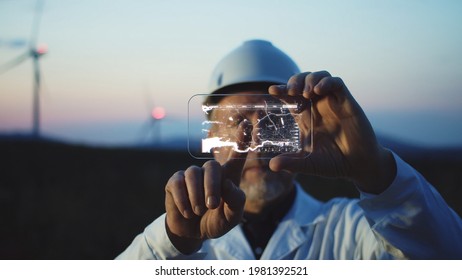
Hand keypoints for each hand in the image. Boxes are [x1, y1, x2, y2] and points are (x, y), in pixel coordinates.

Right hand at [164, 121, 249, 253]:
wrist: (193, 234)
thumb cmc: (216, 221)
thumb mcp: (231, 218)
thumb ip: (236, 202)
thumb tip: (228, 184)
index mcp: (228, 178)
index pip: (237, 156)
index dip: (241, 140)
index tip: (246, 124)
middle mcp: (210, 172)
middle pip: (212, 166)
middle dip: (212, 187)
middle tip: (212, 206)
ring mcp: (191, 175)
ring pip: (193, 174)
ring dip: (196, 196)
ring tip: (198, 211)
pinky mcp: (175, 181)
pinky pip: (178, 184)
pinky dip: (183, 200)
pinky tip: (187, 211)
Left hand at [268, 71, 395, 193]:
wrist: (358, 166)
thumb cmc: (333, 163)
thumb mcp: (308, 164)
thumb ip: (291, 163)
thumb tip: (272, 166)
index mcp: (305, 116)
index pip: (290, 96)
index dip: (281, 90)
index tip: (272, 91)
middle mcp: (317, 106)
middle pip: (303, 81)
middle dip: (294, 81)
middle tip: (290, 91)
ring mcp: (332, 102)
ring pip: (319, 77)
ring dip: (310, 79)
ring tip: (305, 92)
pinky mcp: (347, 102)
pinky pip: (337, 83)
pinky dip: (327, 82)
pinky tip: (319, 90)